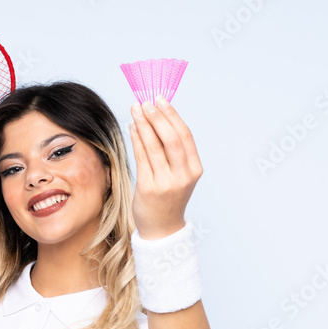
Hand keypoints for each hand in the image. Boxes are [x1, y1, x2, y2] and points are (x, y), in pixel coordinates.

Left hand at [128, 96, 202, 238]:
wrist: (162, 228)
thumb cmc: (169, 198)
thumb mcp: (180, 175)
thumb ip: (174, 151)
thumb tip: (159, 118)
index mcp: (194, 169)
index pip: (184, 136)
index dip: (172, 115)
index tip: (161, 99)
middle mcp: (182, 176)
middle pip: (170, 138)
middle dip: (157, 116)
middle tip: (146, 102)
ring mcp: (165, 183)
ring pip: (154, 146)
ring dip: (143, 124)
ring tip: (136, 109)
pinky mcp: (148, 188)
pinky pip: (141, 158)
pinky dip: (136, 139)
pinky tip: (132, 127)